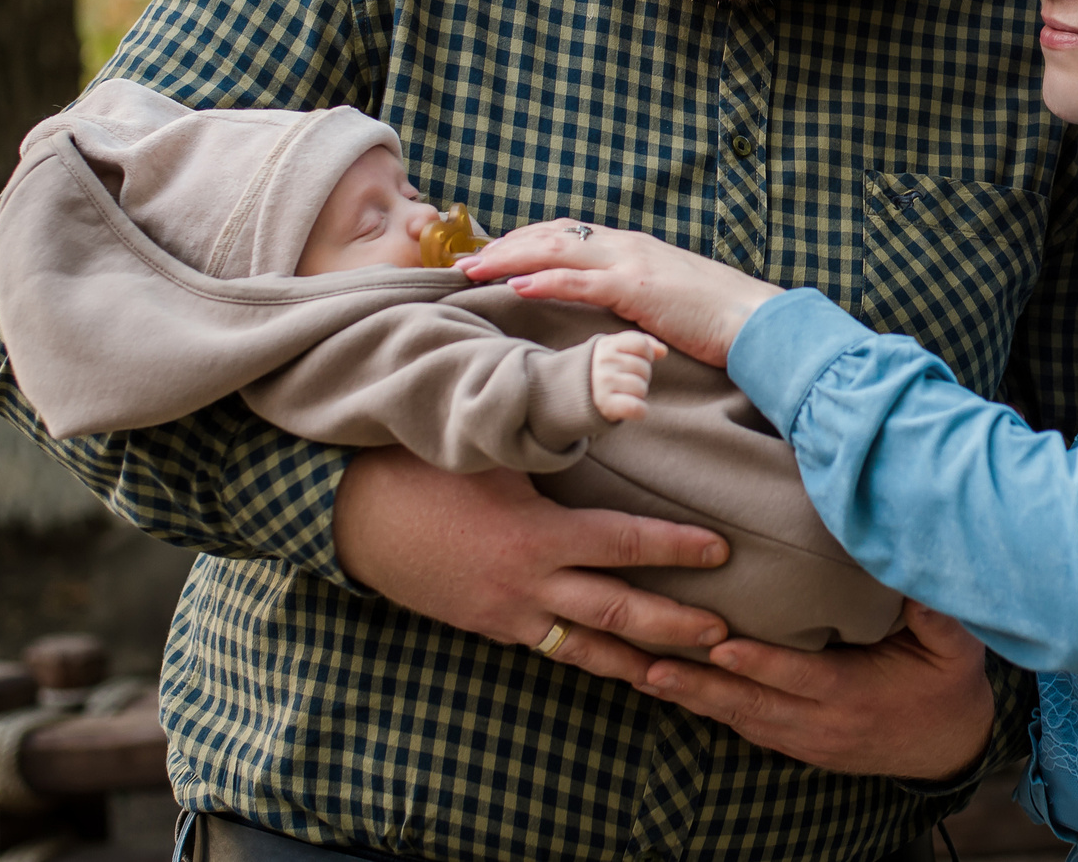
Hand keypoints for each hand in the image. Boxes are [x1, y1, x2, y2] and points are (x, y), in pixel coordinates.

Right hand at [333, 447, 731, 667]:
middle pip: (620, 615)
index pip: (625, 546)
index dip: (678, 550)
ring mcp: (509, 616)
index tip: (722, 550)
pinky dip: (592, 660)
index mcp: (537, 537)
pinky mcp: (491, 629)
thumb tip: (610, 404)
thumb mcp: (490, 446)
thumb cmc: (421, 469)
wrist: (350, 517)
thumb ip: (550, 437)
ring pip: (588, 650)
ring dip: (640, 662)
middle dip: (677, 626)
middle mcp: (529, 587)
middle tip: (726, 633)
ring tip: (688, 673)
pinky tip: (622, 668)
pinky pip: (552, 649)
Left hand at [461, 219, 781, 366]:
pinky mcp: (639, 289)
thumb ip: (634, 294)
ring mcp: (633, 263)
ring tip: (472, 271)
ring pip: (558, 251)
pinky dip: (545, 281)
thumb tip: (608, 307)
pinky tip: (516, 286)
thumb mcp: (666, 297)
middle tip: (462, 263)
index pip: (567, 233)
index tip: (490, 253)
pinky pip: (582, 281)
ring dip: (510, 259)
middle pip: (552, 234)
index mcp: (632, 247)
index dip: (524, 241)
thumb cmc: (716, 316)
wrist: (757, 321)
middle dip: (504, 246)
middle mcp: (627, 245)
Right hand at [591, 330, 664, 422]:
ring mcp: (603, 383)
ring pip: (641, 388)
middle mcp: (603, 362)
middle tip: (624, 382)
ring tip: (622, 394)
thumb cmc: (599, 371)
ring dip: (637, 395)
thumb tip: (663, 350)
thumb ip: (640, 344)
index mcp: (606, 346)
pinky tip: (632, 409)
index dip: (646, 355)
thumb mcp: (614, 350)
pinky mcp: (604, 404)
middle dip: (640, 377)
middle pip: (644, 368)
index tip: (636, 362)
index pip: (641, 344)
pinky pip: (636, 408)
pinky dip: (639, 411)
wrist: (565, 396)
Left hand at [623, 600, 995, 779]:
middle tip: (650, 664)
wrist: (950, 745)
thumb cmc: (949, 685)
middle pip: (750, 704)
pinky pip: (747, 728)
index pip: (798, 676)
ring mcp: (806, 740)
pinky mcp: (798, 745)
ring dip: (692, 699)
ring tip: (643, 676)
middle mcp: (822, 723)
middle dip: (698, 684)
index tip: (718, 643)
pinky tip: (674, 692)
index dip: (757, 662)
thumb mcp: (955, 647)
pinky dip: (709, 710)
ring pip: (739, 719)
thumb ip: (933, 610)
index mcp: (855, 694)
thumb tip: (914, 569)